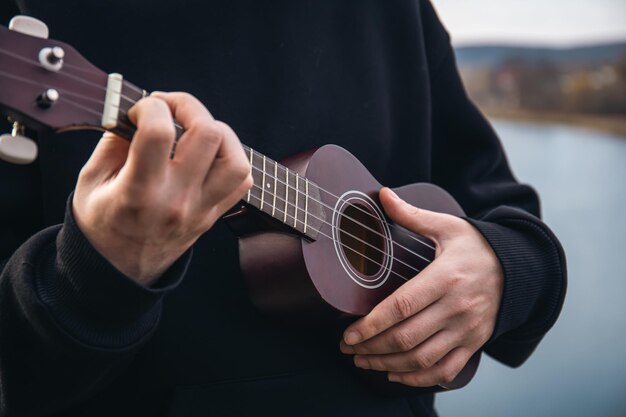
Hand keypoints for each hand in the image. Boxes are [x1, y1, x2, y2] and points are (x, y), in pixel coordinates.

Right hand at [73, 92, 251, 284]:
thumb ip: (114, 143)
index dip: (150, 107)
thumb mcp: (91, 182)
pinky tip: (208, 154)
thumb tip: (137, 112)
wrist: (119, 271)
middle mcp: (177, 199)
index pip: (159, 133)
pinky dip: (231, 159)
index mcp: (139, 191)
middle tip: (170, 107)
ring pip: (236, 160)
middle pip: (209, 136)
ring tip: (195, 130)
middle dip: (189, 106)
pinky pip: (242, 182)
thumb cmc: (101, 224)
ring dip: (220, 133)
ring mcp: (201, 209)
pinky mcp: (213, 215)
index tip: (139, 110)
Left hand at [340, 188, 502, 386]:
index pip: (402, 306)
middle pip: (406, 337)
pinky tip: (394, 374)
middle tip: (347, 348)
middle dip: (370, 347)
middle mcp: (456, 307)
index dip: (372, 324)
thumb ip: (411, 215)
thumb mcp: (446, 226)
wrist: (519, 269)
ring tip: (362, 361)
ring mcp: (466, 329)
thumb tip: (383, 194)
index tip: (348, 333)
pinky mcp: (473, 343)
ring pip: (421, 359)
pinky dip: (417, 378)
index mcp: (445, 277)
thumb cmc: (476, 246)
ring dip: (386, 364)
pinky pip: (444, 371)